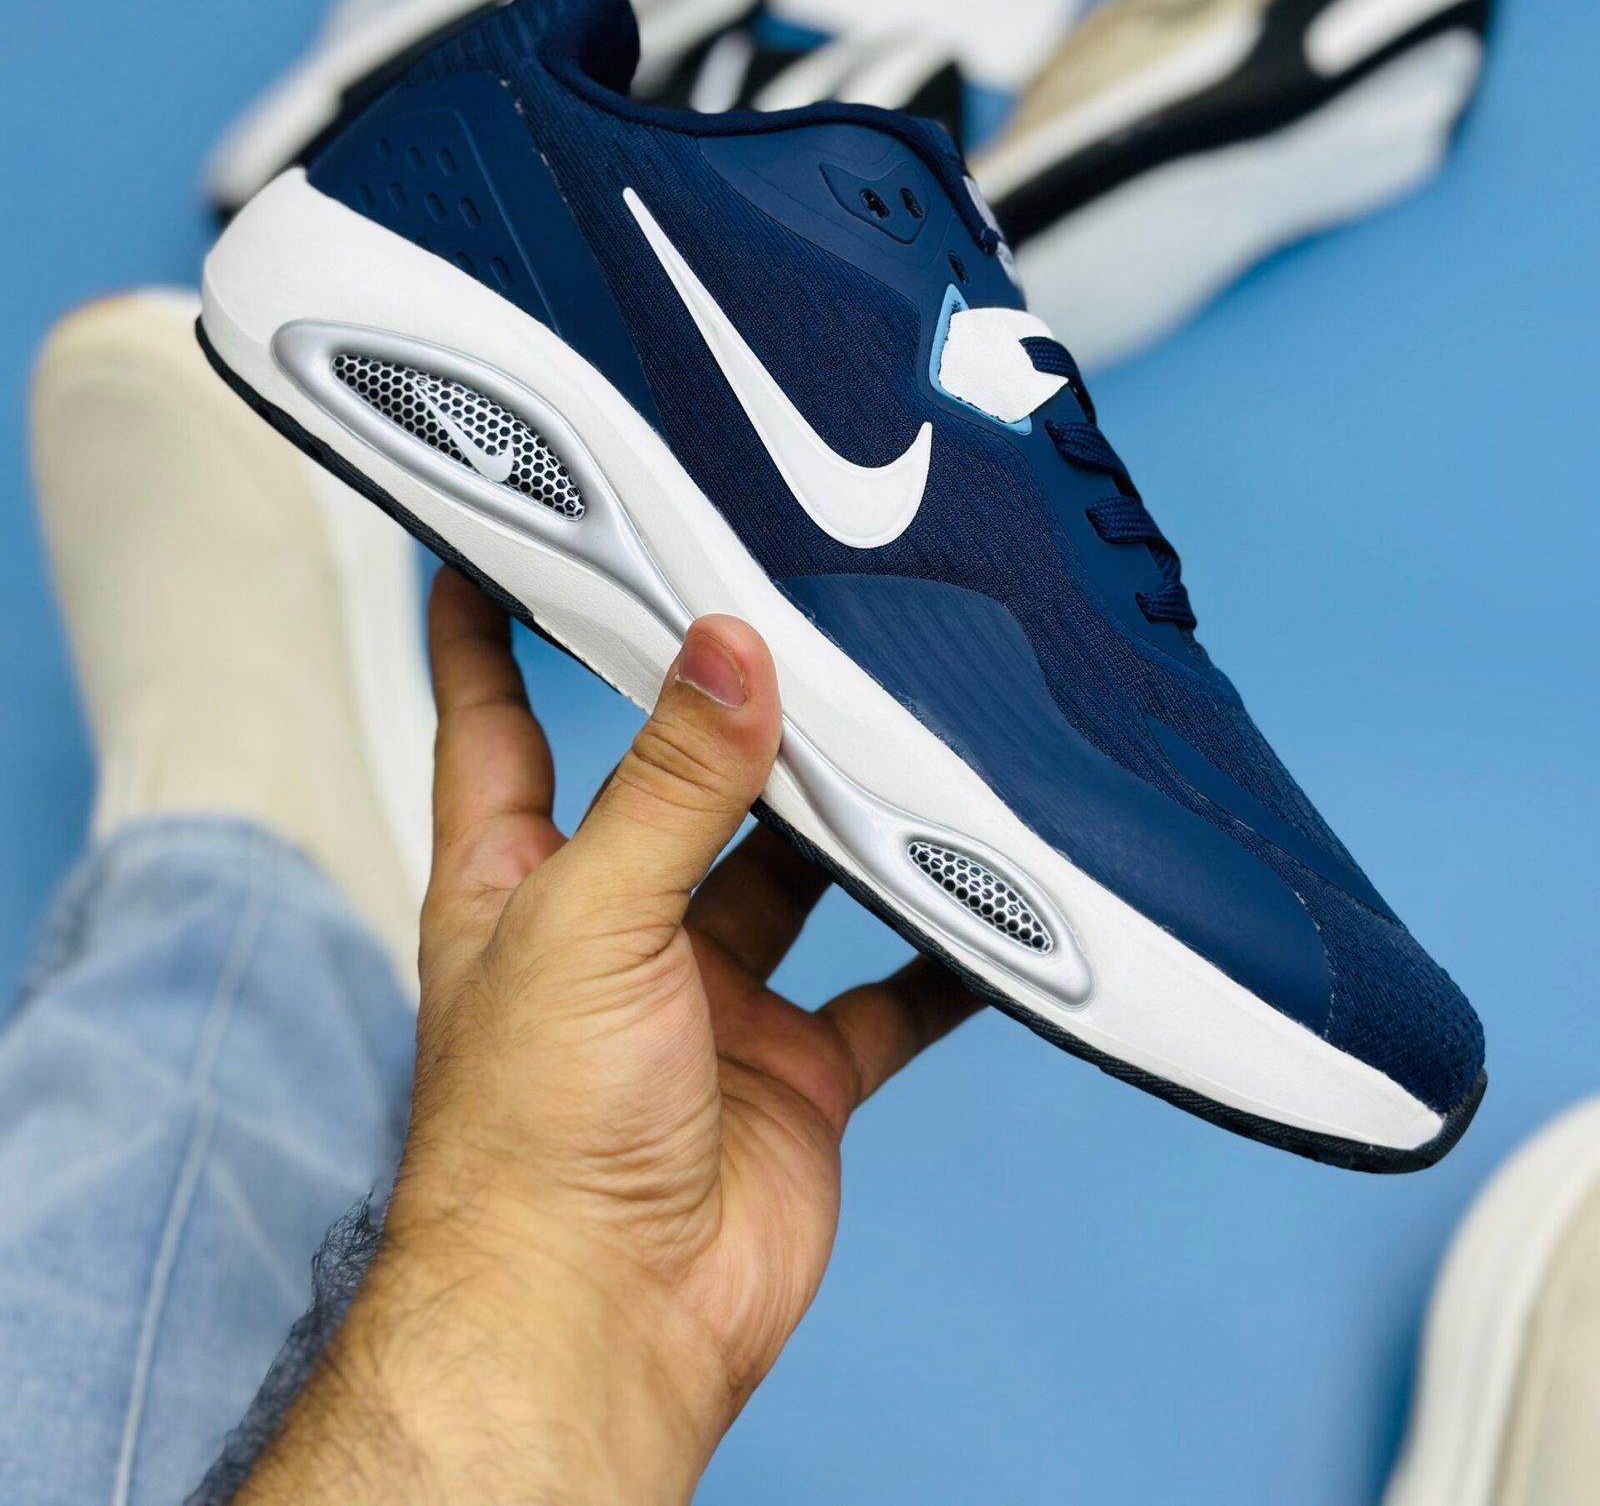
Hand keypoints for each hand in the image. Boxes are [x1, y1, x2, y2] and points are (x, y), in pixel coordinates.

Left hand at [243, 569, 977, 1504]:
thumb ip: (671, 784)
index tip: (510, 529)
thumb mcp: (591, 919)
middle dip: (728, 712)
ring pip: (793, 875)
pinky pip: (888, 995)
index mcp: (517, 878)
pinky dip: (941, 952)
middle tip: (796, 611)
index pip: (492, 715)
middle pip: (675, 782)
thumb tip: (730, 649)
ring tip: (912, 724)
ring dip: (848, 818)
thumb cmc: (529, 1143)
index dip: (489, 623)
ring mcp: (708, 1001)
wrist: (599, 1329)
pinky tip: (987, 895)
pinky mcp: (796, 1071)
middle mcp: (613, 925)